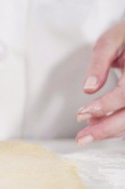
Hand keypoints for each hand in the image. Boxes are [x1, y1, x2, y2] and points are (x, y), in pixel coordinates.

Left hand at [76, 21, 124, 145]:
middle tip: (81, 138)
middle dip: (105, 130)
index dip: (105, 106)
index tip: (82, 113)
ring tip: (85, 133)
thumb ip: (99, 63)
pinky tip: (97, 123)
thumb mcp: (110, 41)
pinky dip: (116, 126)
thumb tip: (88, 88)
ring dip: (109, 131)